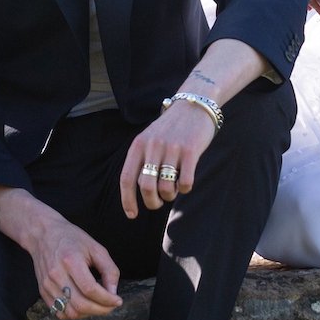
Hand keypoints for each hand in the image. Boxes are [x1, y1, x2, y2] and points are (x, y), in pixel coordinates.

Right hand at [19, 205, 122, 319]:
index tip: (117, 300)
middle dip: (101, 310)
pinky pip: (59, 312)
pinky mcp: (42, 291)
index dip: (107, 299)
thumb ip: (109, 270)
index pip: (90, 289)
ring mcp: (47, 285)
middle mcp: (56, 275)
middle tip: (111, 306)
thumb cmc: (71, 238)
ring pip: (70, 312)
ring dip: (88, 314)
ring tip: (97, 306)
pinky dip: (74, 314)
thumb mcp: (96, 248)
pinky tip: (83, 305)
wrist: (43, 234)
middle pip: (80, 304)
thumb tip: (113, 293)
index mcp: (71, 261)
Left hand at [119, 101, 216, 216]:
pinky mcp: (190, 151)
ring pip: (166, 188)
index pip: (126, 179)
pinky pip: (185, 182)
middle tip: (157, 203)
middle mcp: (152, 146)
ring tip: (174, 190)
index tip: (132, 215)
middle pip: (145, 187)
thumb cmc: (170, 129)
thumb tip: (140, 192)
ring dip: (170, 196)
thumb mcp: (149, 139)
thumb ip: (142, 160)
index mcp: (138, 145)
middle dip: (151, 202)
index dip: (127, 200)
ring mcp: (172, 148)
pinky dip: (185, 189)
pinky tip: (186, 183)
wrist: (193, 105)